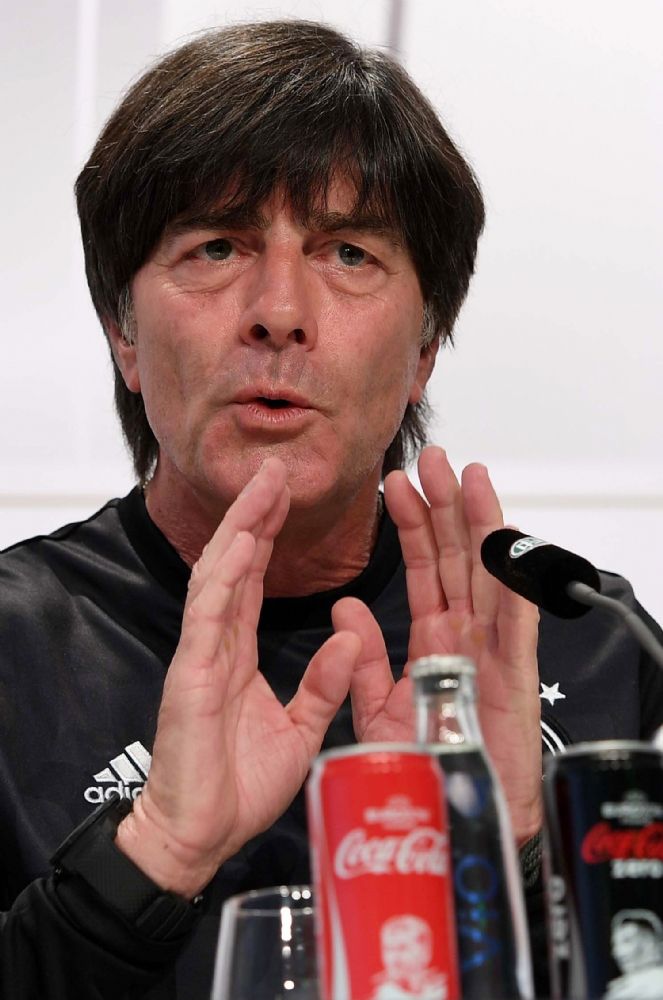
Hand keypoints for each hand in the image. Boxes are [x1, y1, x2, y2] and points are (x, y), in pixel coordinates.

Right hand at [115, 458, 360, 896]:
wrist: (201, 837)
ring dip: (242, 528)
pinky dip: (226, 576)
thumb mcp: (300, 729)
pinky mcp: (193, 675)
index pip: (253, 581)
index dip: (268, 536)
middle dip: (255, 514)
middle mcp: (218, 645)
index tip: (284, 497)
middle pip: (235, 564)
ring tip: (263, 486)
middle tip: (276, 469)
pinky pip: (210, 616)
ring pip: (219, 576)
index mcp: (238, 655)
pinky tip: (243, 542)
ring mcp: (202, 656)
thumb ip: (323, 685)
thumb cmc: (239, 787)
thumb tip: (352, 640)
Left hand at [333, 446, 540, 844]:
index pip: (423, 570)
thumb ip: (364, 659)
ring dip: (476, 523)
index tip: (396, 485)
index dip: (411, 526)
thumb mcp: (378, 709)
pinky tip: (499, 536)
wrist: (456, 828)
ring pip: (486, 573)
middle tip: (430, 459)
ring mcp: (491, 651)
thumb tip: (344, 610)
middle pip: (455, 559)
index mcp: (435, 642)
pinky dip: (506, 575)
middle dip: (443, 507)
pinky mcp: (511, 675)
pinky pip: (511, 616)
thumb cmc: (426, 771)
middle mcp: (466, 637)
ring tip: (464, 475)